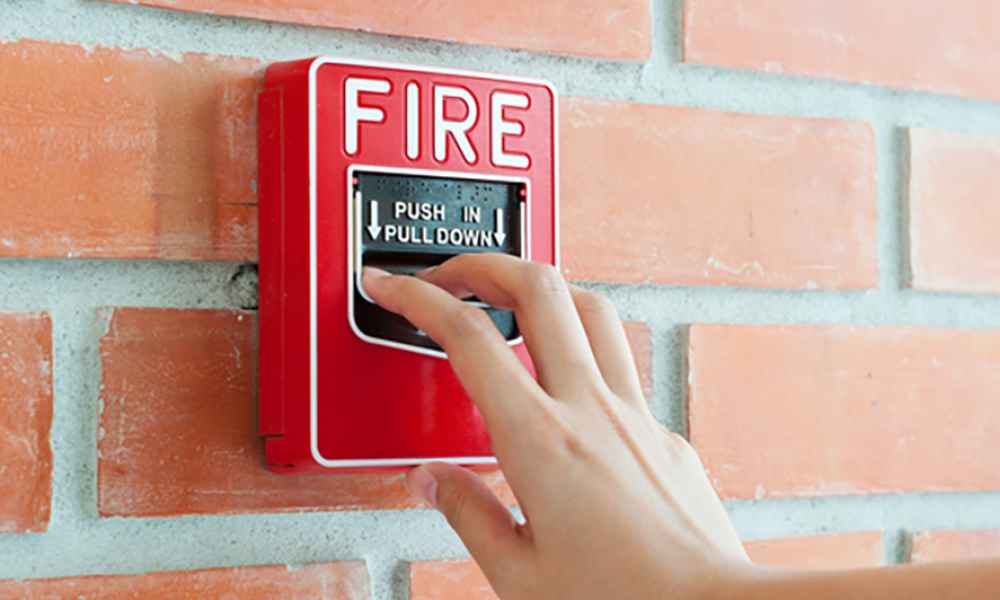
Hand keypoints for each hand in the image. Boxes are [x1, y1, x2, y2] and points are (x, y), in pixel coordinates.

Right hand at [363, 254, 753, 598]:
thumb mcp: (518, 575)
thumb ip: (469, 514)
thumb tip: (434, 479)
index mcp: (540, 441)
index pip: (469, 338)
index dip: (420, 298)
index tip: (391, 285)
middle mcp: (591, 411)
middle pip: (539, 289)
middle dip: (484, 263)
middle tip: (450, 272)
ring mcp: (634, 414)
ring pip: (590, 307)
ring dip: (541, 286)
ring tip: (507, 295)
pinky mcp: (662, 432)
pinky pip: (620, 362)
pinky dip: (581, 345)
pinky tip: (564, 371)